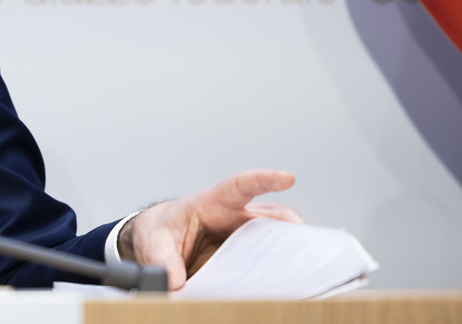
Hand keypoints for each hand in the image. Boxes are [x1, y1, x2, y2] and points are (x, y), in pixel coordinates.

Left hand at [119, 170, 301, 289]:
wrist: (158, 239)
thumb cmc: (160, 231)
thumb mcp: (155, 243)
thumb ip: (164, 261)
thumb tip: (175, 283)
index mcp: (213, 203)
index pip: (241, 186)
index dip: (264, 180)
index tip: (287, 178)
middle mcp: (235, 216)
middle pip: (273, 216)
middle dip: (293, 229)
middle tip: (305, 246)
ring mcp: (244, 235)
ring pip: (277, 237)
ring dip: (291, 250)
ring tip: (301, 268)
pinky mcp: (247, 253)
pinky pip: (269, 258)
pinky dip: (279, 267)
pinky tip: (284, 283)